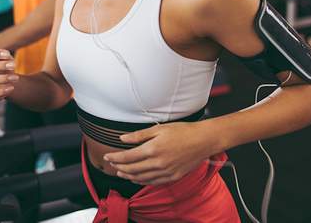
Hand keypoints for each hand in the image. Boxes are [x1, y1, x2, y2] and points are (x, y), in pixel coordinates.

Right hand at [0, 48, 18, 101]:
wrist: (8, 83)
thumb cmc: (6, 69)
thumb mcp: (9, 61)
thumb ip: (8, 59)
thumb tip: (8, 59)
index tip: (8, 54)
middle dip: (0, 65)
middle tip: (13, 66)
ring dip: (2, 78)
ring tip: (15, 78)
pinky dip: (0, 91)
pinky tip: (11, 88)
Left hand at [102, 121, 221, 185]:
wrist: (203, 140)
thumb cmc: (183, 131)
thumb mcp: (159, 128)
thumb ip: (139, 135)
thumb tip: (122, 139)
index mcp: (153, 149)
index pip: (127, 157)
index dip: (115, 158)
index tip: (107, 157)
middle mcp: (158, 163)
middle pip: (132, 169)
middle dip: (119, 167)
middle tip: (112, 165)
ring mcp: (166, 172)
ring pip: (141, 178)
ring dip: (128, 176)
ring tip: (121, 173)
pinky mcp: (173, 177)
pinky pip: (153, 182)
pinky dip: (142, 181)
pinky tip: (137, 179)